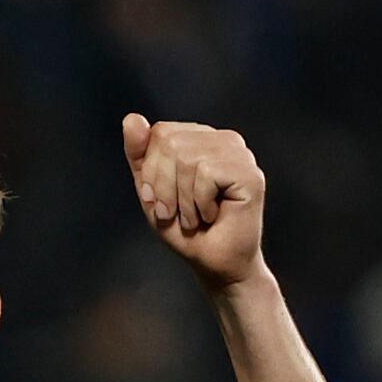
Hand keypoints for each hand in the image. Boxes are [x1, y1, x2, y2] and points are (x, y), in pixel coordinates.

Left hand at [124, 114, 270, 288]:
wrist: (214, 263)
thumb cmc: (184, 228)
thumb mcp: (151, 189)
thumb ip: (139, 154)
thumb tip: (132, 118)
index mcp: (200, 138)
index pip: (160, 133)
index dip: (151, 171)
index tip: (157, 201)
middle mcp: (224, 139)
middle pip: (170, 142)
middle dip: (163, 186)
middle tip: (175, 213)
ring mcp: (240, 155)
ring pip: (187, 157)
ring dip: (182, 199)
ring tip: (194, 216)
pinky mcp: (250, 173)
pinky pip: (207, 173)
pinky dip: (200, 203)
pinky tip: (213, 215)